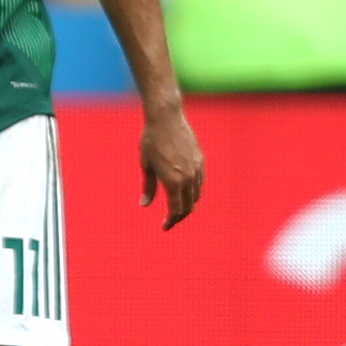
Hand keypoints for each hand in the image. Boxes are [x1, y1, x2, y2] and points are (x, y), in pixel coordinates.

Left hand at [141, 100, 204, 228]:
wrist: (166, 119)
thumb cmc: (151, 141)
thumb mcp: (146, 165)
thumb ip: (148, 187)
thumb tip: (144, 205)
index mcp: (173, 181)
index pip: (176, 210)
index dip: (171, 221)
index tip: (165, 227)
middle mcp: (188, 178)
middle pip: (189, 206)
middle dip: (180, 216)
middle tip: (170, 221)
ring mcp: (197, 169)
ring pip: (196, 195)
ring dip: (188, 204)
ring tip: (177, 208)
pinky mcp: (200, 161)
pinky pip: (200, 182)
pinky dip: (193, 191)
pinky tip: (185, 192)